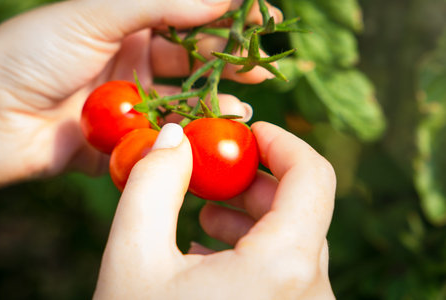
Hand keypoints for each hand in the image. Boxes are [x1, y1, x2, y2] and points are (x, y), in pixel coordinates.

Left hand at [0, 0, 281, 187]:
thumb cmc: (36, 52)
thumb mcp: (98, 13)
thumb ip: (164, 4)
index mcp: (126, 26)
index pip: (188, 19)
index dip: (225, 19)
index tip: (261, 21)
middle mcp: (131, 64)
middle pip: (191, 65)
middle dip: (227, 67)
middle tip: (261, 72)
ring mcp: (129, 106)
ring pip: (182, 105)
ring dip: (213, 106)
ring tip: (244, 107)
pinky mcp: (122, 143)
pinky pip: (161, 141)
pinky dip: (186, 139)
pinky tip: (210, 137)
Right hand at [94, 121, 335, 298]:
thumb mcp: (132, 258)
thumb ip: (153, 183)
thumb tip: (173, 136)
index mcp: (285, 269)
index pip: (313, 176)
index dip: (280, 142)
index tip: (244, 132)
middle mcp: (312, 293)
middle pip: (301, 208)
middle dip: (255, 180)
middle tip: (212, 172)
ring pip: (294, 240)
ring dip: (252, 215)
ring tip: (206, 212)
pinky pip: (287, 272)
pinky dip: (255, 248)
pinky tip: (211, 253)